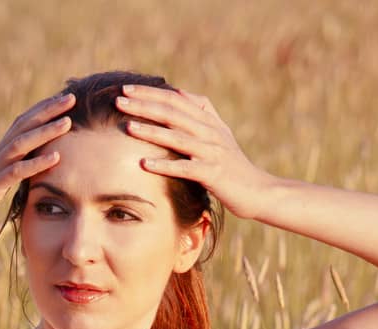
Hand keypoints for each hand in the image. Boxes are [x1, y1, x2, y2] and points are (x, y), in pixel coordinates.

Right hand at [0, 92, 73, 244]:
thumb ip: (9, 173)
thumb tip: (26, 170)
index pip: (22, 124)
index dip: (41, 110)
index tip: (62, 100)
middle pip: (24, 125)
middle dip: (48, 110)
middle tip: (71, 97)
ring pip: (22, 143)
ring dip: (46, 131)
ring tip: (68, 122)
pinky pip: (17, 172)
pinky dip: (37, 163)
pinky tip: (57, 158)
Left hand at [115, 84, 276, 220]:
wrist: (258, 191)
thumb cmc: (233, 165)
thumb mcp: (219, 134)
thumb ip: (201, 112)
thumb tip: (179, 92)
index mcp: (208, 121)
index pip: (175, 99)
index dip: (151, 93)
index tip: (126, 88)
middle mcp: (210, 132)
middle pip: (173, 113)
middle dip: (144, 105)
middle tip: (119, 100)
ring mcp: (212, 152)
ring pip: (177, 137)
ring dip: (151, 131)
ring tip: (127, 126)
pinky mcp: (213, 174)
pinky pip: (185, 168)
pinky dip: (165, 165)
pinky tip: (145, 164)